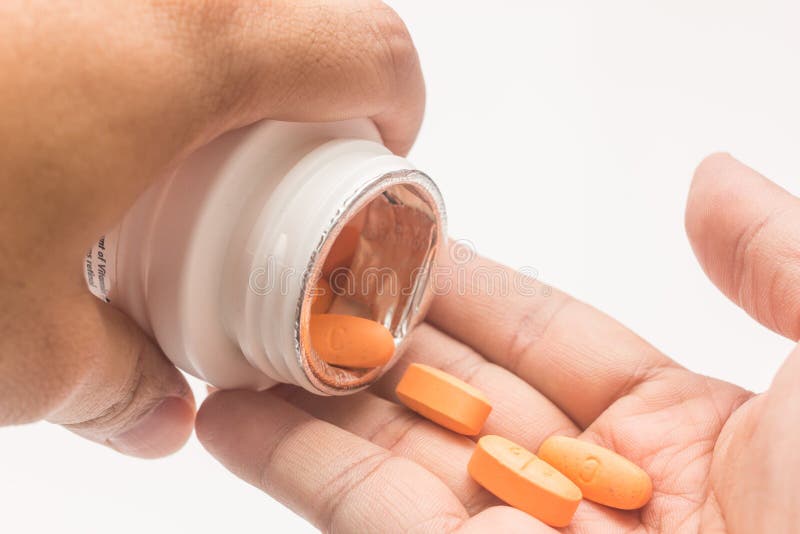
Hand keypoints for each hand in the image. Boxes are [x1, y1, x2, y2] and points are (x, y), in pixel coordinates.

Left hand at [0, 0, 422, 456]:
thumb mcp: (14, 342)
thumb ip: (109, 382)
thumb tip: (152, 412)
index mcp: (184, 50)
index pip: (366, 45)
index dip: (398, 105)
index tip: (375, 158)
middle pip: (294, 11)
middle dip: (305, 93)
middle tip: (257, 173)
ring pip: (209, 4)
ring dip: (212, 71)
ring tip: (155, 151)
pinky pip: (121, 3)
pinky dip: (132, 47)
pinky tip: (65, 121)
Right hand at [196, 153, 798, 531]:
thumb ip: (777, 260)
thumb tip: (709, 178)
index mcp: (679, 434)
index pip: (542, 336)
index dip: (467, 283)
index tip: (399, 236)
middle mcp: (593, 493)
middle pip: (457, 392)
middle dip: (380, 334)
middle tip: (303, 278)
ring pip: (398, 456)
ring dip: (318, 399)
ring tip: (248, 340)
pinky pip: (369, 518)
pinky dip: (300, 467)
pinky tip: (241, 419)